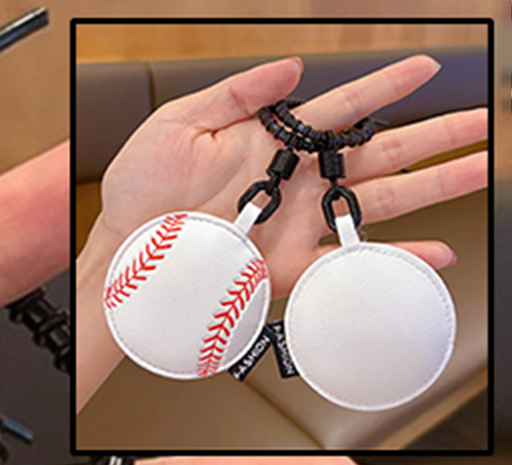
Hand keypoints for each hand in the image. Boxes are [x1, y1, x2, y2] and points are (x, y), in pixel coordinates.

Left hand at [93, 55, 486, 288]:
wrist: (120, 253)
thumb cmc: (137, 191)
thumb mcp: (177, 123)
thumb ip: (236, 94)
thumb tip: (290, 70)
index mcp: (274, 142)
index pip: (344, 107)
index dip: (387, 84)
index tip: (427, 65)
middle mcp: (294, 182)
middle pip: (379, 153)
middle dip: (434, 136)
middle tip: (482, 122)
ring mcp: (295, 224)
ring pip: (378, 202)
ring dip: (433, 187)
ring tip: (478, 170)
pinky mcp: (284, 268)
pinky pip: (344, 263)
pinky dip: (390, 260)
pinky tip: (431, 254)